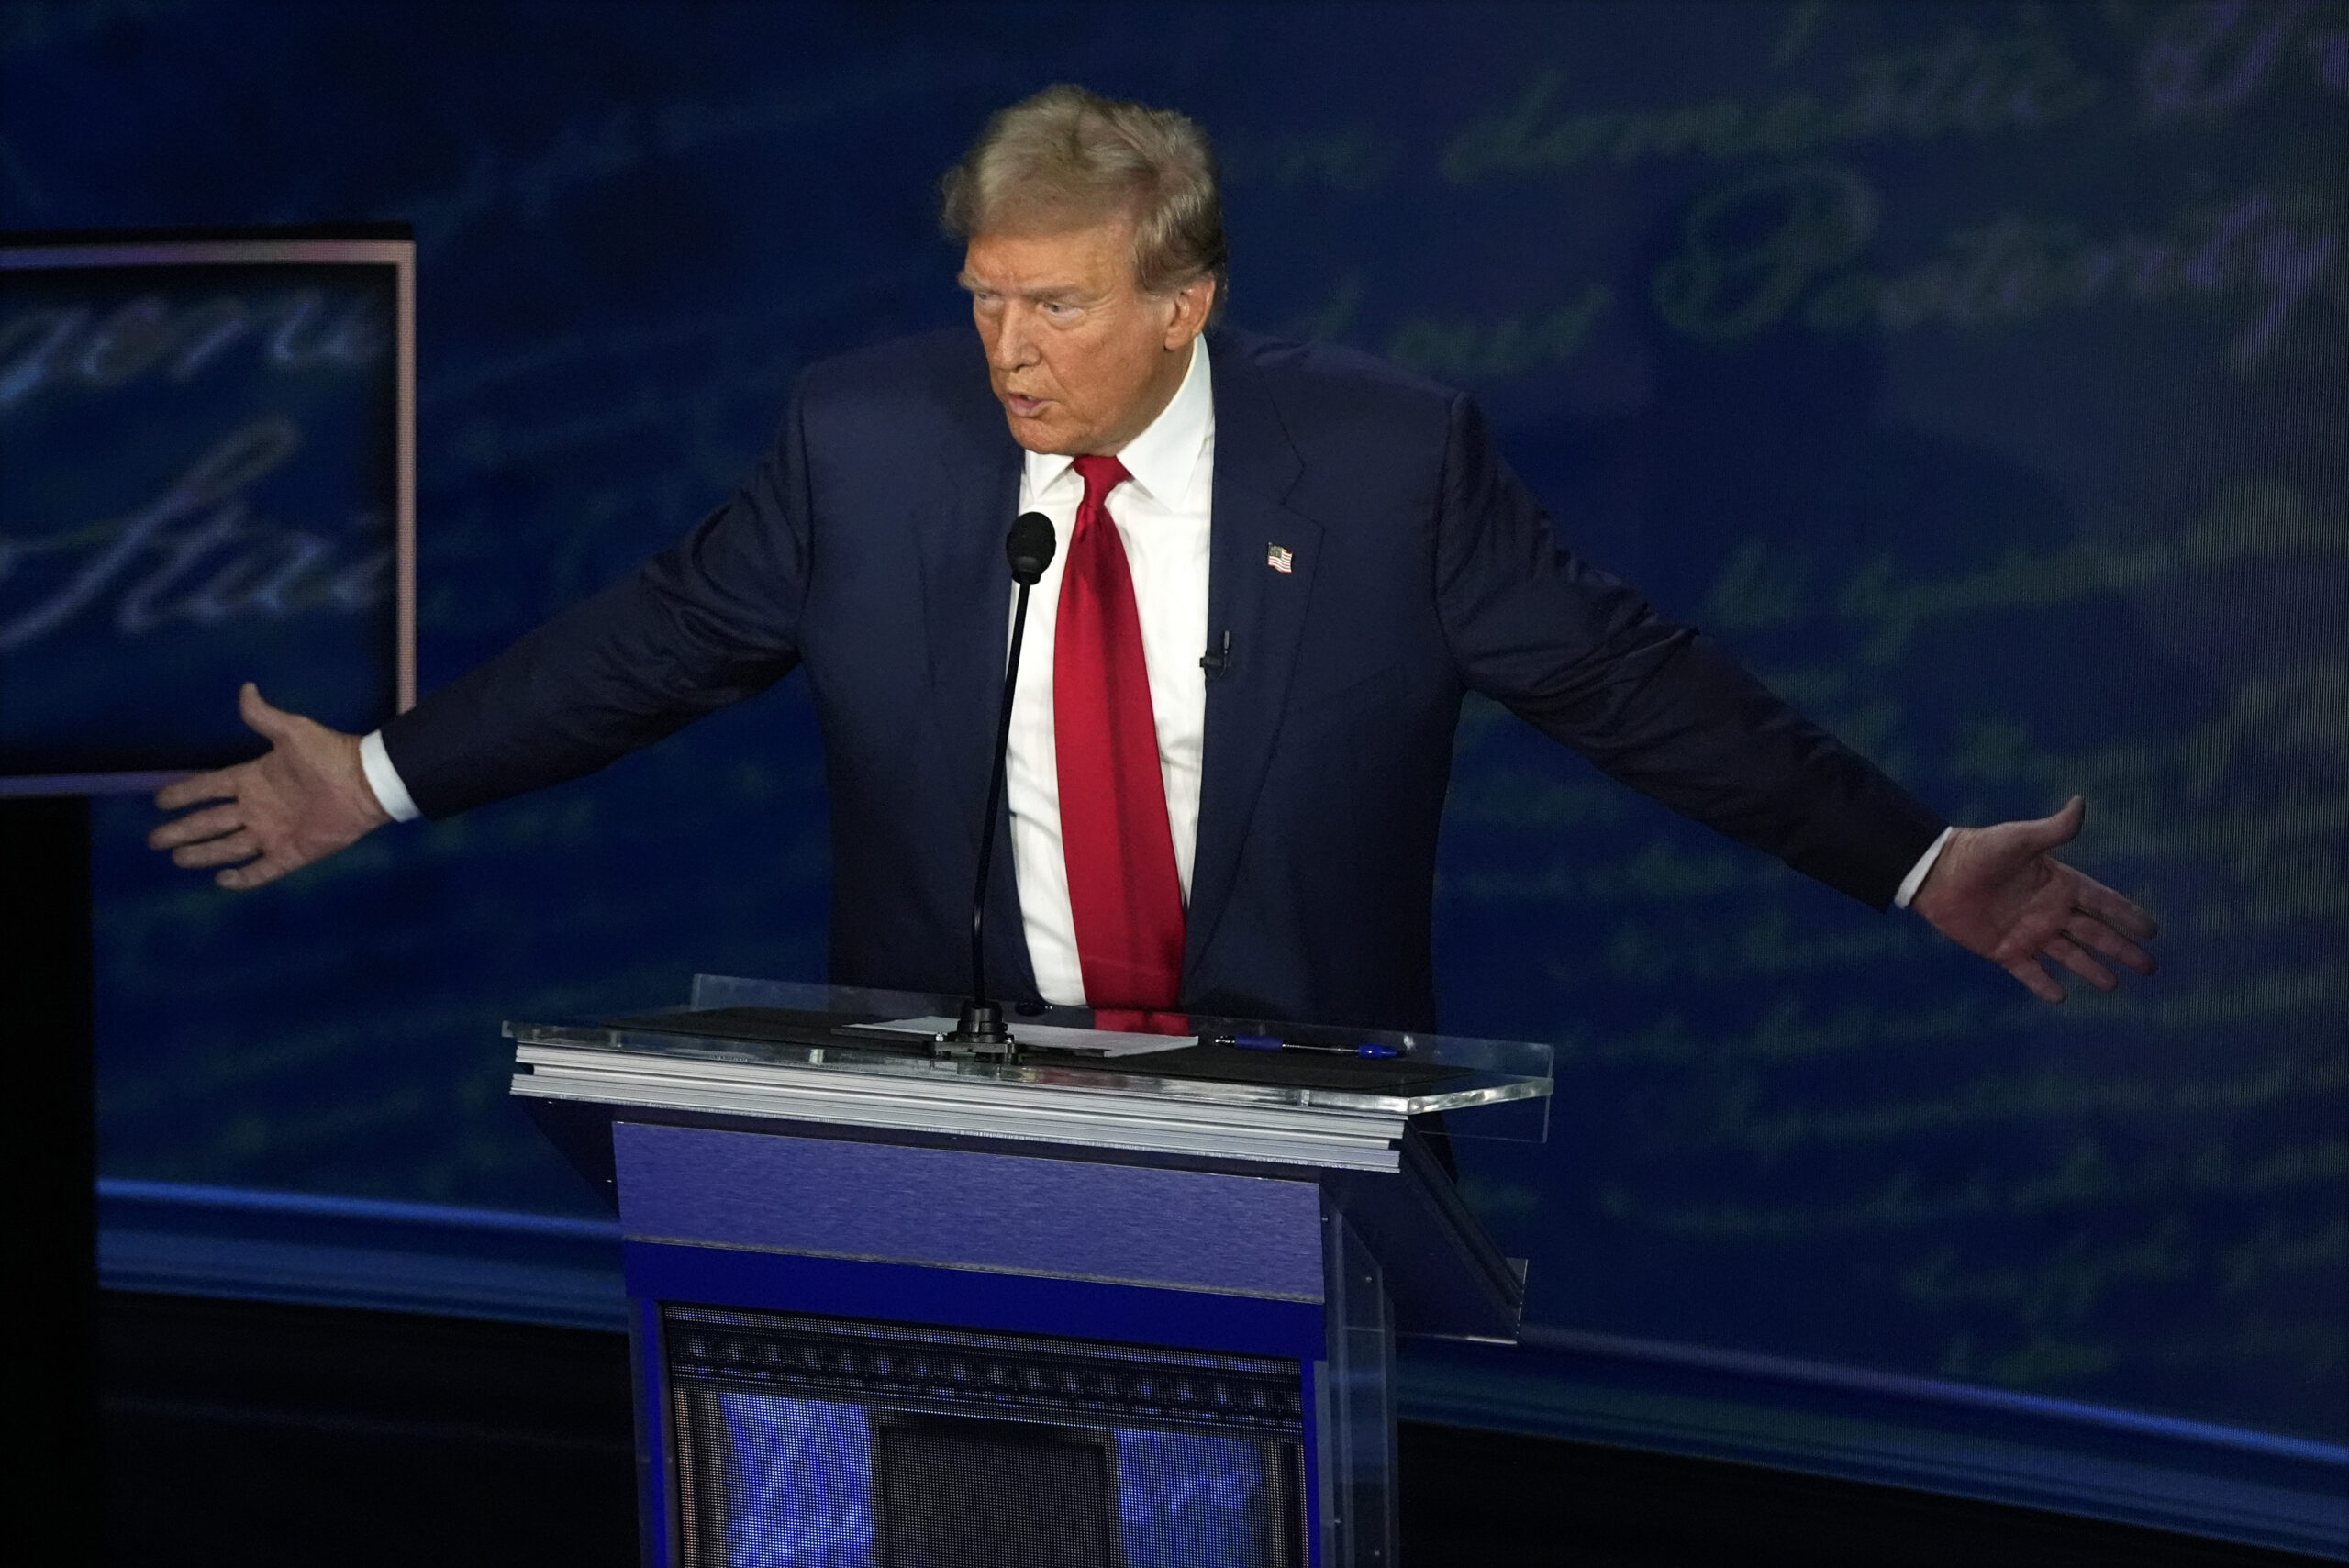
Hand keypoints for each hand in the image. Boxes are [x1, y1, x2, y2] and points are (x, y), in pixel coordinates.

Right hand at [148, 683, 390, 889]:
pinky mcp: (292, 853)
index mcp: (253, 779)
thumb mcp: (293, 732)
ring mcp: (273, 833)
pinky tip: (222, 880)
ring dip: (202, 853)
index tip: (159, 800)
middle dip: (182, 830)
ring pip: (228, 847)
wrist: (366, 783)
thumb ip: (265, 716)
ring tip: (177, 858)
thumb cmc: (331, 754)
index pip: (209, 788)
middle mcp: (257, 809)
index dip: (184, 794)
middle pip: (210, 822)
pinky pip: (262, 870)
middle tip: (154, 840)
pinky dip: (243, 878)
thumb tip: (246, 689)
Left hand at [1911, 796, 2157, 1002]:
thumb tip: (2080, 803)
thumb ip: (2053, 829)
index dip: (2128, 915)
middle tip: (2150, 968)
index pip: (2104, 902)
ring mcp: (2029, 932)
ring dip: (2092, 970)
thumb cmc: (1979, 850)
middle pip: (2096, 934)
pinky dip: (2044, 985)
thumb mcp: (2019, 839)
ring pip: (2070, 956)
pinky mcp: (2004, 950)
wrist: (1937, 873)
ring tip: (2114, 985)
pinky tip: (2061, 997)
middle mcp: (2050, 911)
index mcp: (2059, 884)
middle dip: (2122, 949)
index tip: (2154, 930)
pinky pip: (2029, 972)